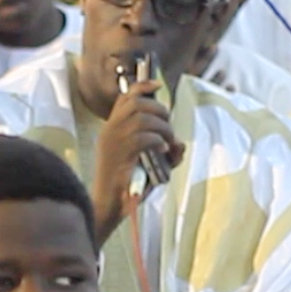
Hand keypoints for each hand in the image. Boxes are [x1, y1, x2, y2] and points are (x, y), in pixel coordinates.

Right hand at [89, 77, 181, 238]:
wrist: (109, 206)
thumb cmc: (126, 187)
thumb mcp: (148, 165)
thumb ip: (165, 154)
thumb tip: (181, 146)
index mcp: (112, 129)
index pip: (125, 98)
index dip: (142, 87)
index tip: (158, 85)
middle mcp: (110, 131)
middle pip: (137, 103)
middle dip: (159, 110)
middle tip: (168, 128)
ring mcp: (114, 142)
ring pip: (143, 118)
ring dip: (162, 127)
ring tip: (167, 142)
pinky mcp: (121, 154)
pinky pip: (144, 137)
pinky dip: (158, 141)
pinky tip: (163, 151)